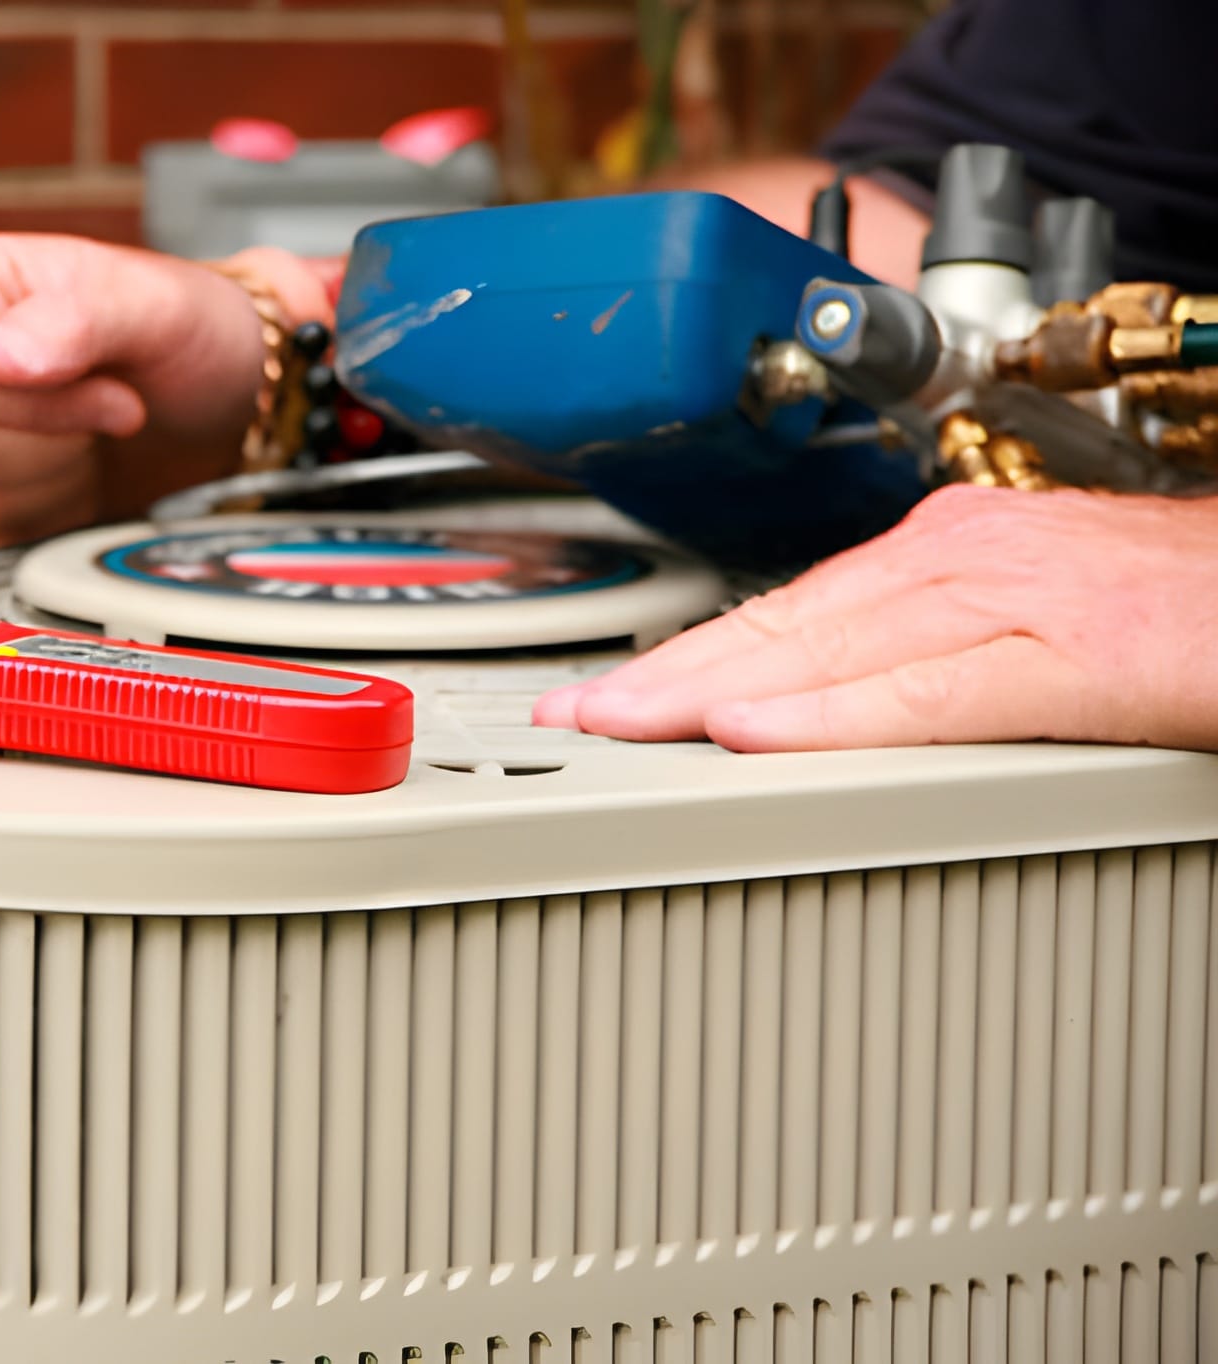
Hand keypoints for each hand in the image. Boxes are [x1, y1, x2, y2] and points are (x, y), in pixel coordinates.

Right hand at [0, 233, 325, 545]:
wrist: (219, 392)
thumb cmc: (187, 332)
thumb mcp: (153, 307)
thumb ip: (75, 320)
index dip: (46, 404)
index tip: (118, 394)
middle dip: (57, 440)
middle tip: (118, 409)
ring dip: (56, 474)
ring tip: (98, 431)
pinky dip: (50, 507)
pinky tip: (83, 464)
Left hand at [533, 484, 1217, 751]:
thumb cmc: (1193, 604)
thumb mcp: (1038, 615)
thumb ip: (940, 648)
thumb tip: (844, 696)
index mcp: (952, 551)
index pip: (787, 611)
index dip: (685, 657)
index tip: (605, 697)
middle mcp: (965, 557)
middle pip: (780, 626)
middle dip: (664, 675)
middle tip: (566, 718)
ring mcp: (1016, 597)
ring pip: (828, 650)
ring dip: (709, 690)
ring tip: (615, 726)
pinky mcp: (1077, 657)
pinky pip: (930, 693)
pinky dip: (832, 715)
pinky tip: (754, 733)